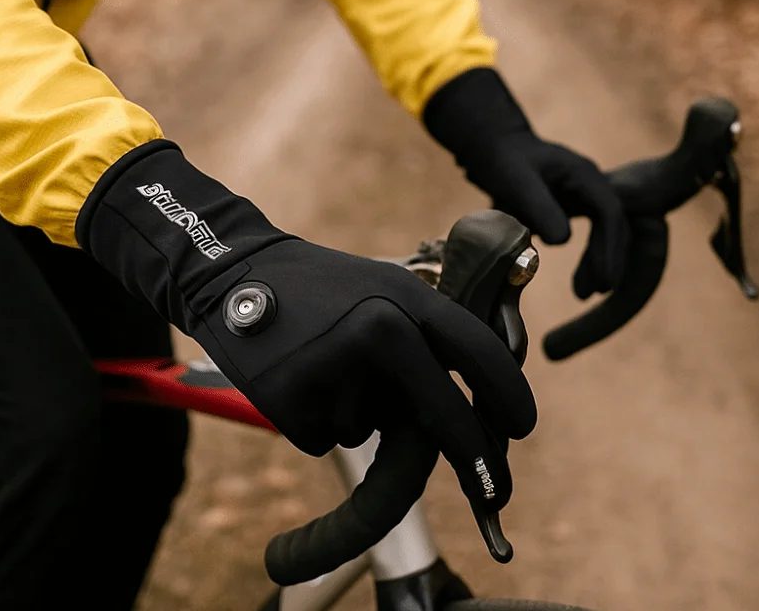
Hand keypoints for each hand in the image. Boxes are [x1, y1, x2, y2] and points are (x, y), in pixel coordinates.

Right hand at [77, 140, 535, 535]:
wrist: (234, 272)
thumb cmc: (322, 286)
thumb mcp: (383, 285)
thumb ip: (425, 331)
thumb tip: (470, 400)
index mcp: (404, 297)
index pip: (476, 349)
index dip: (508, 392)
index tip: (524, 425)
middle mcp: (376, 332)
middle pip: (441, 412)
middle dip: (470, 451)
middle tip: (493, 486)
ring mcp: (333, 370)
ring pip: (372, 428)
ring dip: (361, 412)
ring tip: (327, 359)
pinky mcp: (292, 401)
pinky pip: (327, 436)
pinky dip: (321, 419)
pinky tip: (300, 375)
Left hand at [424, 68, 628, 297]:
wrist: (492, 146)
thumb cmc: (502, 160)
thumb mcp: (516, 182)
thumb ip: (539, 208)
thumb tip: (562, 242)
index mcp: (584, 174)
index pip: (609, 212)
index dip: (609, 247)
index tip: (604, 278)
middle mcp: (592, 183)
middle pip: (614, 224)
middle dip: (610, 258)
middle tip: (600, 290)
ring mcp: (585, 194)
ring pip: (605, 231)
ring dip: (600, 261)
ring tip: (586, 293)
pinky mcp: (574, 205)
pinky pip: (591, 234)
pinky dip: (588, 257)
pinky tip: (579, 281)